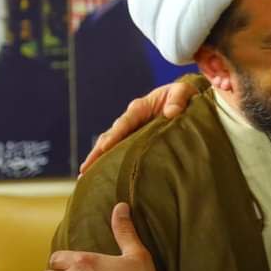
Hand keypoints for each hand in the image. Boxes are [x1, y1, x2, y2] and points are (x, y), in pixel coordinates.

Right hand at [78, 80, 198, 174]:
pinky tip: (104, 178)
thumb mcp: (184, 91)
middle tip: (84, 171)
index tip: (103, 149)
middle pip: (110, 138)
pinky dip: (111, 163)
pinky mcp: (137, 142)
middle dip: (96, 154)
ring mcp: (132, 132)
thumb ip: (179, 99)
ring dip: (99, 161)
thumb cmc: (184, 94)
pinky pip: (121, 152)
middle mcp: (131, 120)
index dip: (113, 136)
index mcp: (140, 108)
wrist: (185, 99)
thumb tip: (172, 112)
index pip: (123, 124)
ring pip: (111, 147)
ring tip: (86, 179)